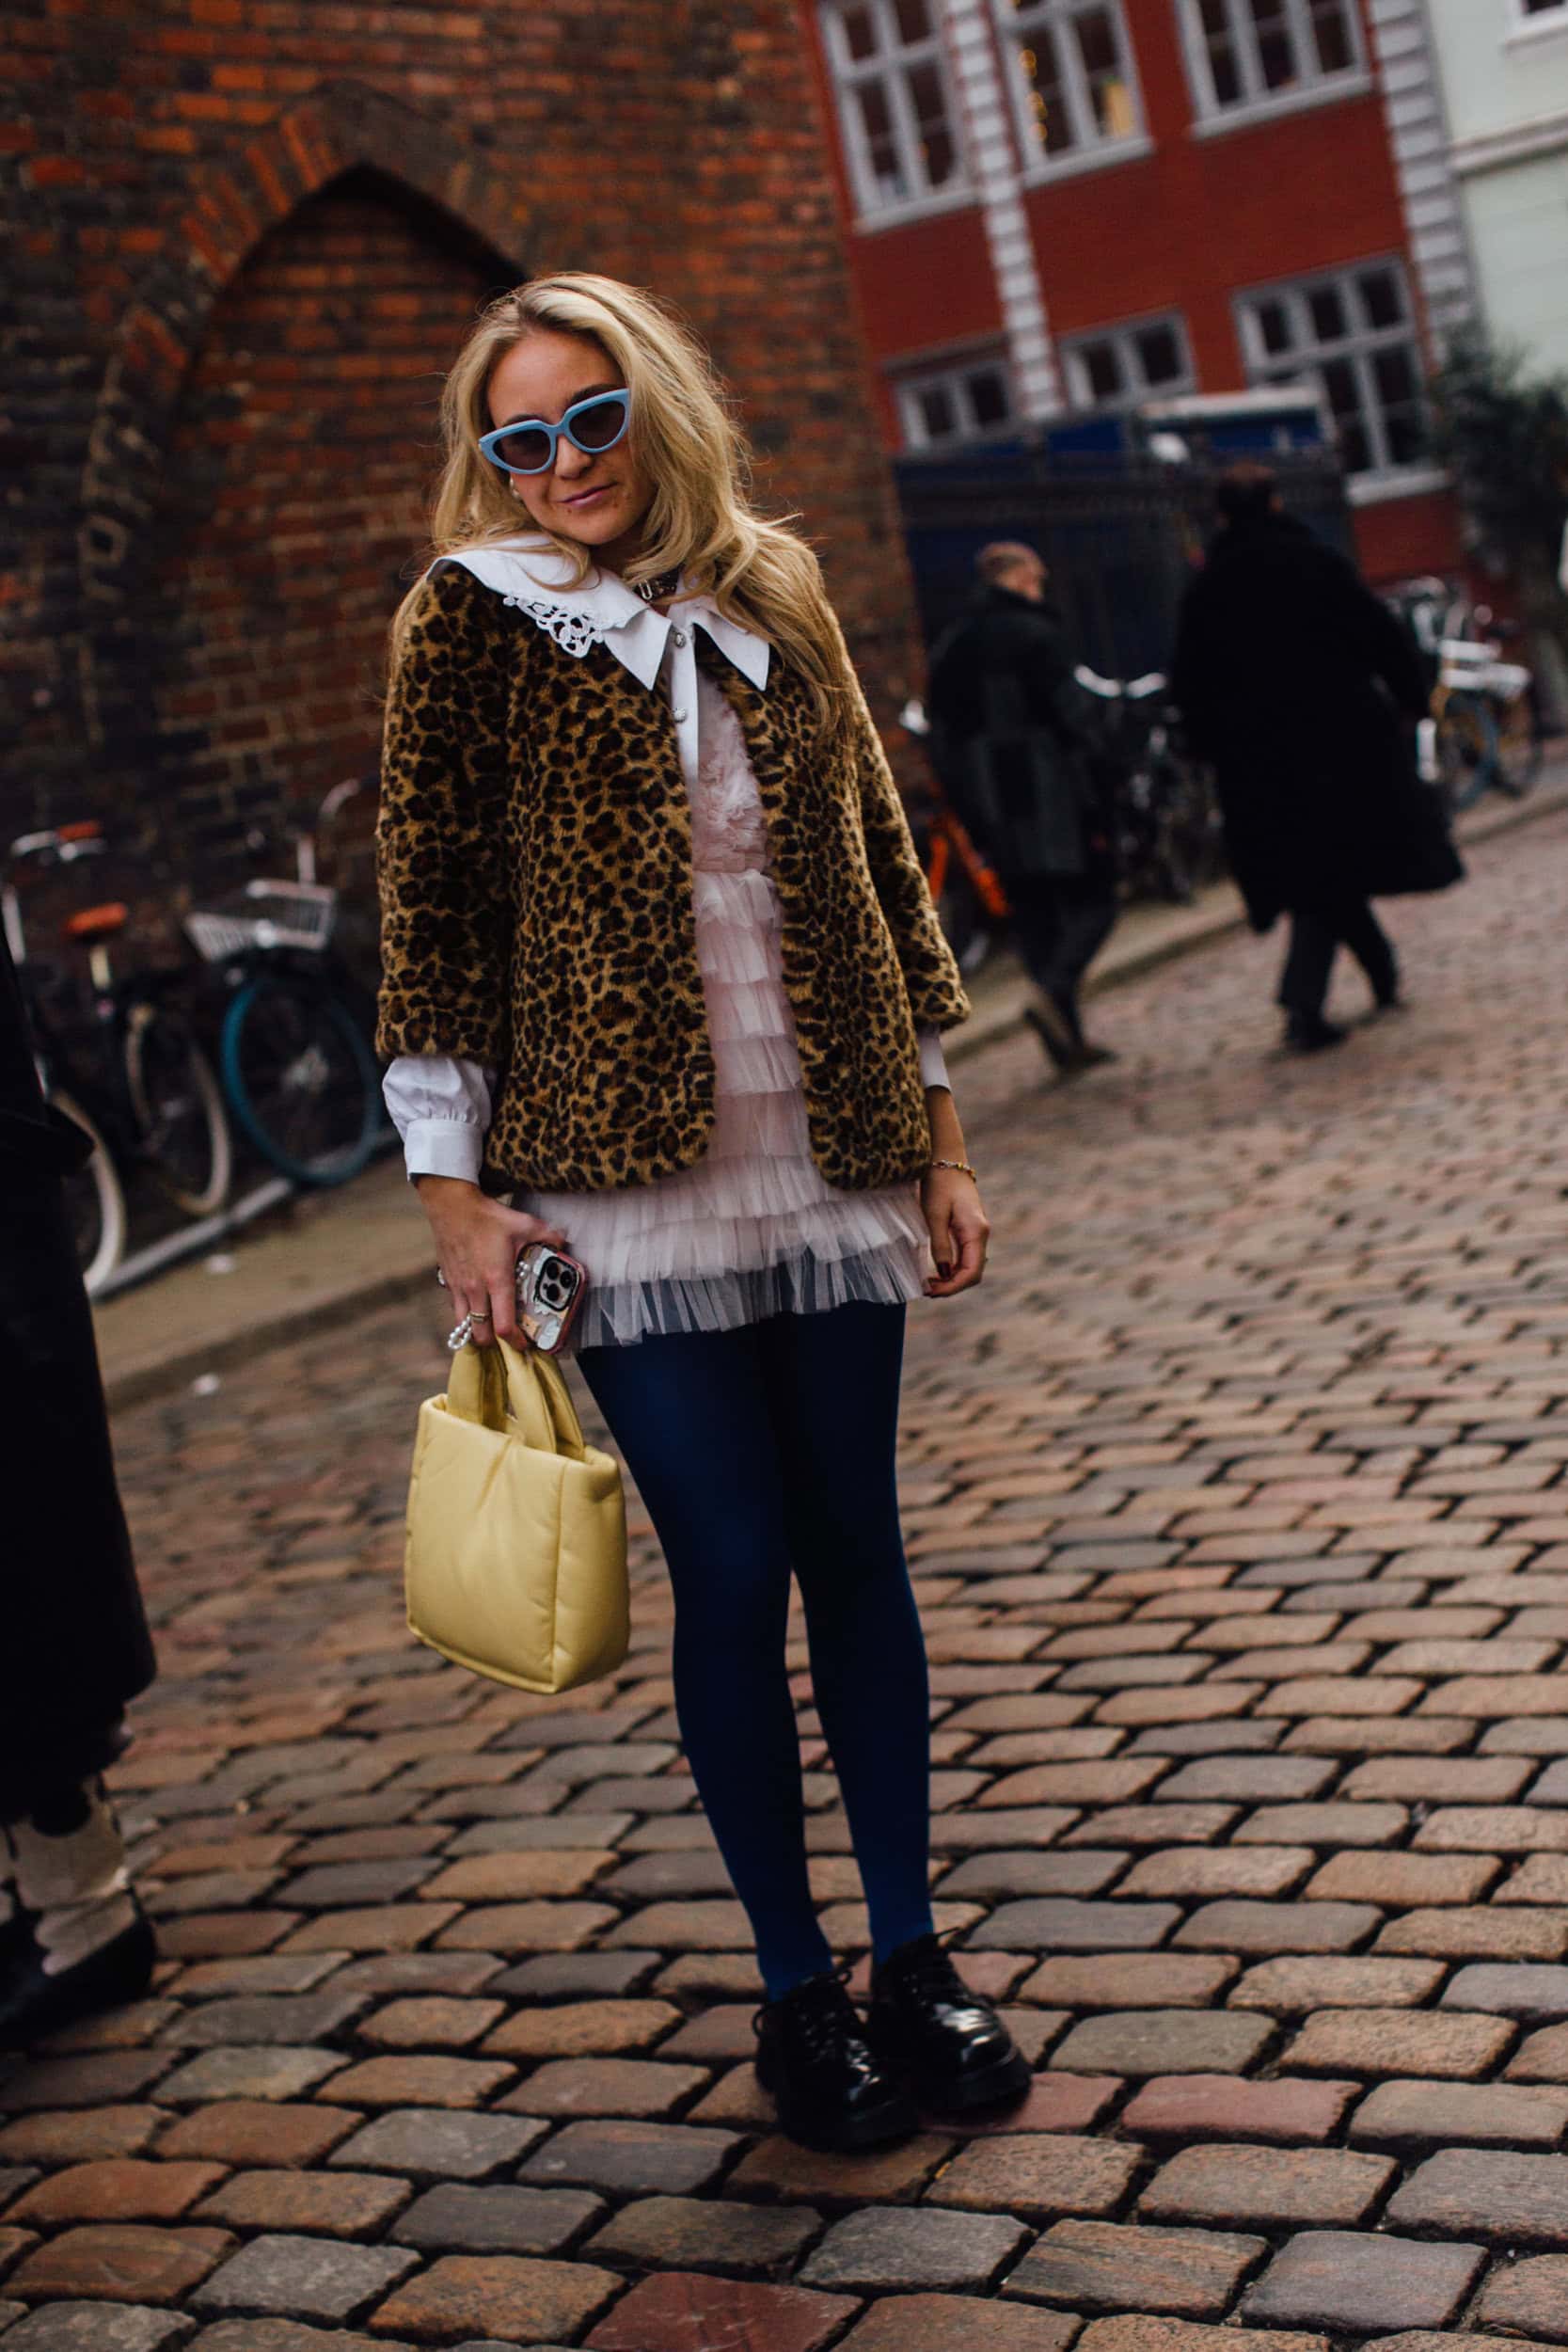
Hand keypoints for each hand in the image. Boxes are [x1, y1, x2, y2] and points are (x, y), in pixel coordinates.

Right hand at [416, 1177, 566, 1346]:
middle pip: (481, 1334)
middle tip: (507, 1338)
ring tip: (489, 1328)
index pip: (503, 1325)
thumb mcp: (523, 1224)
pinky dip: (464, 1313)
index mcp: (496, 1280)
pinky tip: (475, 1305)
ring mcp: (458, 1287)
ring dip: (476, 1331)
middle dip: (495, 1343)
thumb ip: (548, 1235)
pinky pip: (455, 1307)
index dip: (515, 1341)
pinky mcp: (447, 1280)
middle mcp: (475, 1289)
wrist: (451, 1205)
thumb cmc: (487, 1216)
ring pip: (463, 1325)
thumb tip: (564, 1241)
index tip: (525, 1343)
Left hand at [921, 1165, 988, 1297]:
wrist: (946, 1162)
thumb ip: (940, 1245)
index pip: (972, 1272)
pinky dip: (953, 1269)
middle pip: (972, 1273)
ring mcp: (977, 1233)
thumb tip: (944, 1273)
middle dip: (952, 1287)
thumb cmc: (939, 1185)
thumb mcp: (934, 1215)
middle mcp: (981, 1235)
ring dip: (952, 1279)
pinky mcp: (970, 1231)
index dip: (953, 1287)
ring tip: (929, 1284)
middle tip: (927, 1291)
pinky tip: (937, 1272)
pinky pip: (965, 1257)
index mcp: (976, 1231)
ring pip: (970, 1267)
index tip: (932, 1292)